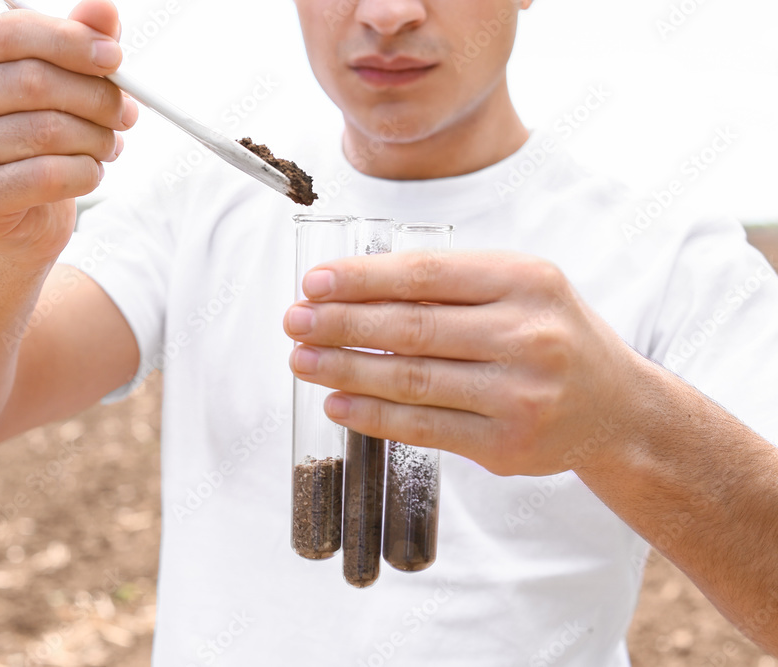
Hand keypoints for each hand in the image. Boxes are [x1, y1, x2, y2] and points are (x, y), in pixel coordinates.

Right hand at [0, 0, 137, 266]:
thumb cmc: (40, 141)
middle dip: (95, 97)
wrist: (19, 218)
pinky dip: (85, 173)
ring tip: (110, 146)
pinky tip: (91, 173)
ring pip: (46, 132)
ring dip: (96, 139)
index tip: (116, 58)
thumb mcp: (61, 86)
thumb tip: (105, 10)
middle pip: (33, 82)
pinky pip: (47, 176)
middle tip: (128, 113)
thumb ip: (78, 45)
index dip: (71, 41)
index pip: (13, 32)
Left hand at [283, 251, 639, 476]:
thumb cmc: (554, 337)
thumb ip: (454, 283)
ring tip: (303, 361)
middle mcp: (527, 335)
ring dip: (346, 369)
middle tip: (295, 322)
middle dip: (341, 323)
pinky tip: (338, 403)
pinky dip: (374, 416)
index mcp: (526, 281)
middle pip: (413, 327)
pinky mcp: (508, 445)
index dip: (363, 278)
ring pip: (412, 379)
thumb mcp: (523, 288)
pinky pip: (424, 428)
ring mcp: (520, 395)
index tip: (315, 282)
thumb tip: (355, 288)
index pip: (427, 275)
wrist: (619, 409)